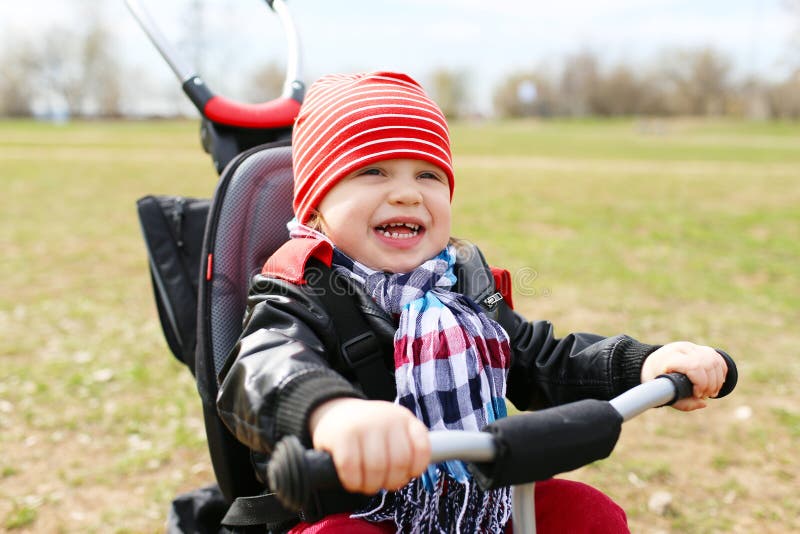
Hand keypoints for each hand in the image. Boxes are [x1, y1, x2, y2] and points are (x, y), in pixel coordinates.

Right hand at [308, 398, 429, 493]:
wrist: (336, 413)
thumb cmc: (369, 431)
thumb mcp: (394, 430)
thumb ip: (406, 449)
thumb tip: (408, 476)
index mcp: (404, 418)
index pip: (422, 448)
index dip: (416, 469)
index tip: (406, 474)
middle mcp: (387, 418)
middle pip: (399, 463)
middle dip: (391, 482)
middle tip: (382, 483)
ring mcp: (364, 425)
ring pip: (376, 469)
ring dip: (371, 485)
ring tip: (366, 483)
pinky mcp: (342, 435)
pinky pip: (352, 469)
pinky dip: (353, 482)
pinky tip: (352, 480)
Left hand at [640, 342, 727, 410]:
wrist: (648, 364)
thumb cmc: (654, 380)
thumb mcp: (662, 395)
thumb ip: (683, 403)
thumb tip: (704, 403)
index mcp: (669, 358)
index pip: (694, 366)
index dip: (701, 382)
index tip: (697, 394)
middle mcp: (681, 349)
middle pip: (707, 363)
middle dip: (711, 383)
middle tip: (705, 395)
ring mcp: (691, 347)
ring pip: (714, 360)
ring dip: (717, 379)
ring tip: (711, 392)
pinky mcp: (699, 348)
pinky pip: (717, 358)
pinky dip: (721, 372)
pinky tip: (716, 383)